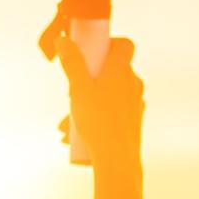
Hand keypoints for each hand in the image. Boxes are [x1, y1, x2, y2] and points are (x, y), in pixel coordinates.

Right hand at [57, 36, 144, 170]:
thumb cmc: (98, 121)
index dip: (110, 43)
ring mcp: (135, 102)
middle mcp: (133, 83)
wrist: (117, 158)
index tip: (92, 50)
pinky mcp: (133, 120)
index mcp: (122, 70)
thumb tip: (63, 40)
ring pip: (109, 94)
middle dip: (88, 79)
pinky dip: (97, 116)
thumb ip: (71, 63)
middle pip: (111, 70)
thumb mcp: (78, 88)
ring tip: (65, 124)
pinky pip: (113, 111)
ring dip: (87, 102)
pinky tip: (76, 135)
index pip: (125, 44)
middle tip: (71, 92)